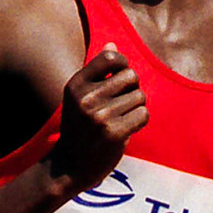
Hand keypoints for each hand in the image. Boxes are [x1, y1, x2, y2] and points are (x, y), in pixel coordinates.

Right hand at [51, 47, 147, 194]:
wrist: (69, 167)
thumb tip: (112, 45)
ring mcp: (100, 116)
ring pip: (140, 97)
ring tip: (122, 118)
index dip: (123, 65)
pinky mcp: (114, 133)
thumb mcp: (80, 97)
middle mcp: (87, 98)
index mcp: (76, 84)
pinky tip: (127, 129)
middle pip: (131, 76)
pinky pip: (143, 115)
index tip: (120, 80)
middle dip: (133, 89)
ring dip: (137, 107)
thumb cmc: (79, 129)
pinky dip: (140, 121)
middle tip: (123, 104)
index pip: (111, 57)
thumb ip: (97, 72)